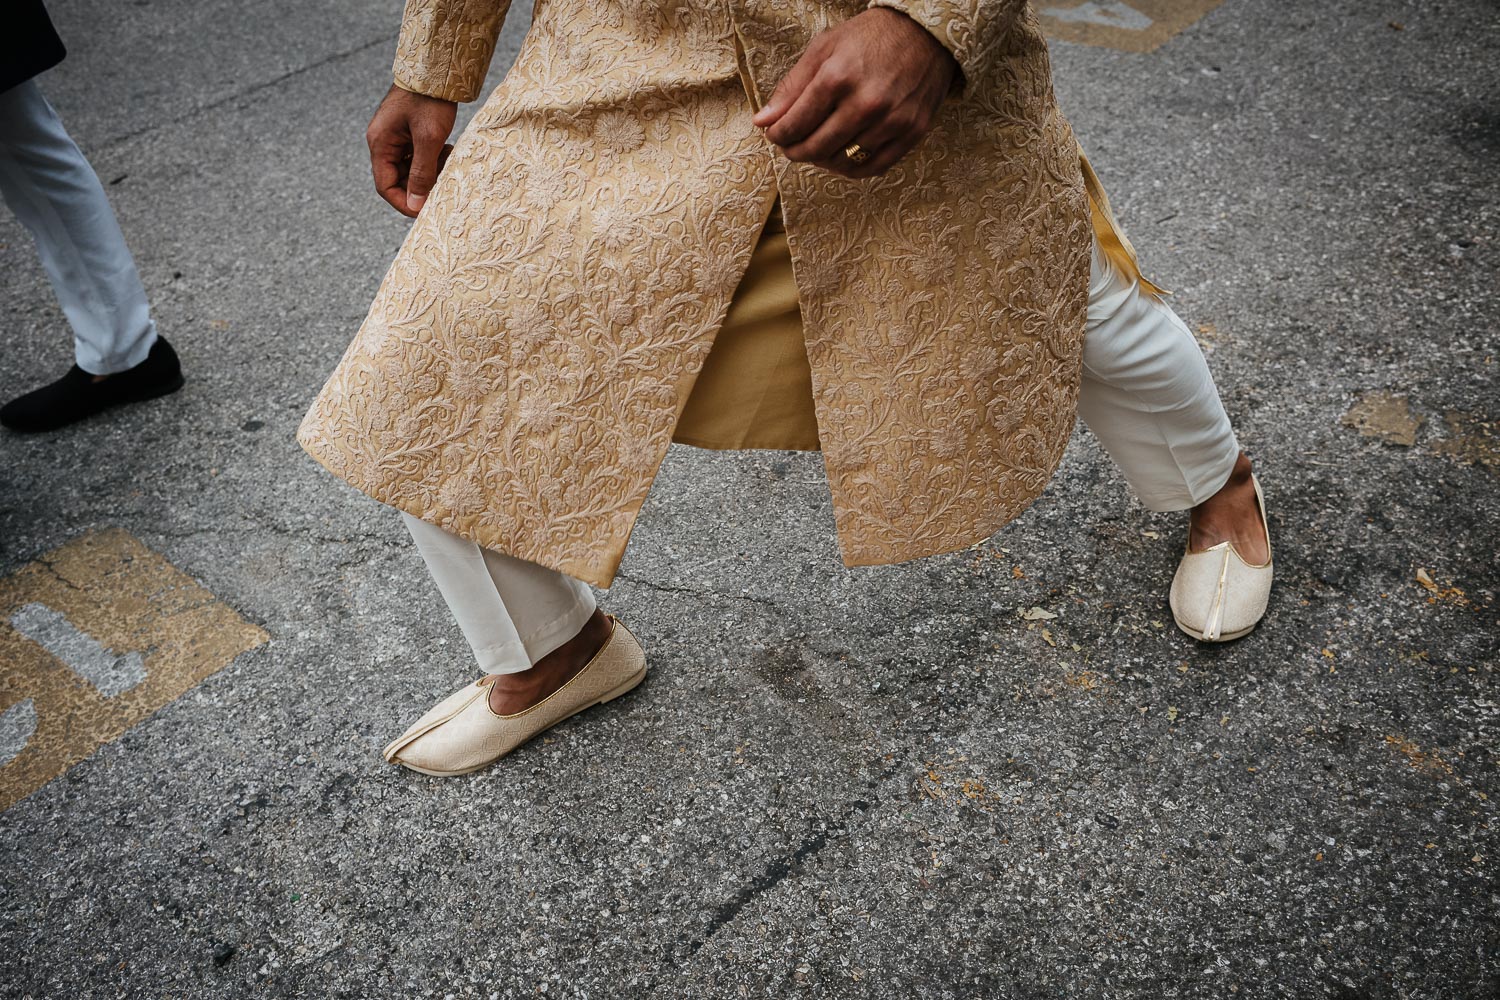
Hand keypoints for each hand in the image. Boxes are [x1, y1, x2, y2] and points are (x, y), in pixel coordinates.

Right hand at [366, 83, 457, 216]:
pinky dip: (432, 160)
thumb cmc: (430, 100)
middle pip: (398, 179)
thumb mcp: (429, 139)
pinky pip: (417, 157)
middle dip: (421, 186)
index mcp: (380, 143)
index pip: (385, 186)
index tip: (426, 210)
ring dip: (429, 172)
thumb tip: (416, 205)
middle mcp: (383, 142)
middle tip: (443, 182)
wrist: (437, 70)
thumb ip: (422, 173)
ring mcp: (395, 137)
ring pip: (410, 169)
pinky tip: (446, 151)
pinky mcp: (408, 132)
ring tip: (446, 159)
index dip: (405, 203)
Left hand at [752, 8, 958, 178]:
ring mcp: (891, 121)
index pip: (795, 124)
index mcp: (838, 77)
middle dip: (795, 151)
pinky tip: (840, 157)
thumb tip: (762, 121)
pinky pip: (872, 167)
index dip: (778, 134)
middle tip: (790, 146)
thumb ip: (792, 87)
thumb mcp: (824, 48)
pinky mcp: (911, 133)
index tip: (774, 133)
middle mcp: (866, 103)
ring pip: (842, 162)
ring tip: (816, 148)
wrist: (926, 33)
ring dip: (821, 161)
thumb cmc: (870, 38)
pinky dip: (850, 168)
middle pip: (815, 148)